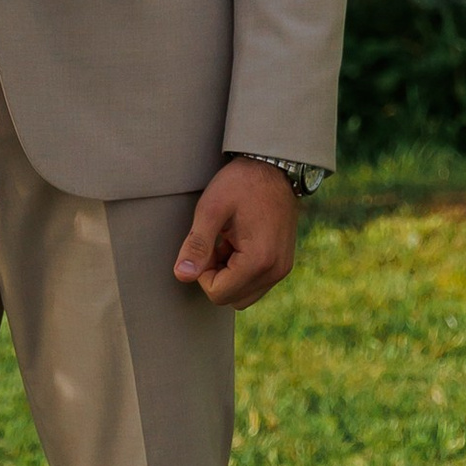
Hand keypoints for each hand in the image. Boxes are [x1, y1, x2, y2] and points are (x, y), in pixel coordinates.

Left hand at [173, 158, 299, 307]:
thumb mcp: (211, 209)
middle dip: (215, 277)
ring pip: (243, 295)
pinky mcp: (283, 264)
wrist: (274, 166)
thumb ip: (196, 245)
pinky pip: (255, 284)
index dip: (202, 273)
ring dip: (228, 276)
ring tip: (227, 242)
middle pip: (230, 299)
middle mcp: (275, 271)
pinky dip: (241, 272)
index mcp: (259, 261)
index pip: (217, 293)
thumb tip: (182, 276)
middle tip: (216, 243)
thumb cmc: (241, 183)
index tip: (206, 244)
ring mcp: (282, 269)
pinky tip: (238, 243)